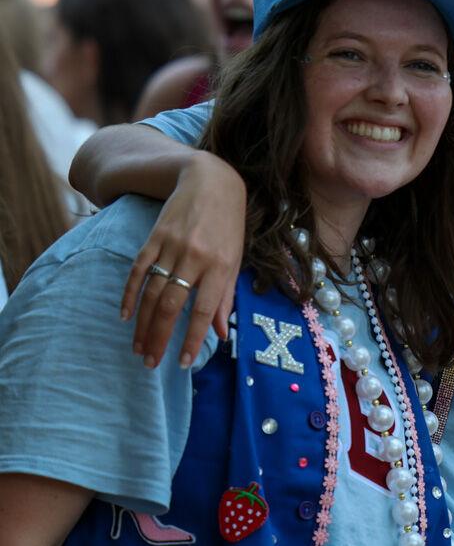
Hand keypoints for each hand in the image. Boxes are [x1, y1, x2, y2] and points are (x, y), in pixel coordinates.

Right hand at [122, 152, 245, 368]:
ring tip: (139, 348)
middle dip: (160, 338)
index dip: (191, 339)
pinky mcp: (154, 238)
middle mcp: (196, 258)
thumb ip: (226, 297)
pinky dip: (130, 295)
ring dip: (143, 324)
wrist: (211, 181)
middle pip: (172, 305)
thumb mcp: (236, 259)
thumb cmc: (228, 226)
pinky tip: (126, 317)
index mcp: (221, 266)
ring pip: (152, 293)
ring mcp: (172, 247)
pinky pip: (138, 271)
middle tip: (150, 363)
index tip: (182, 363)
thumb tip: (222, 335)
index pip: (204, 311)